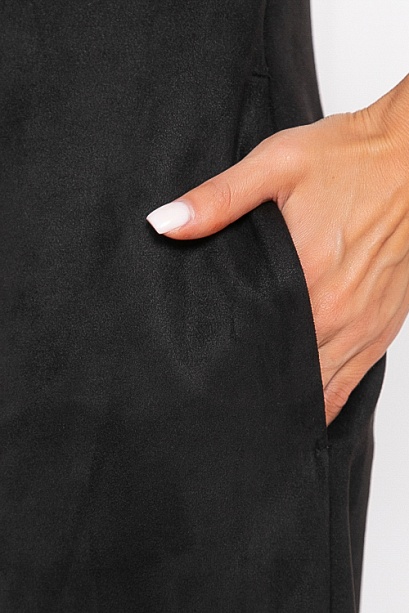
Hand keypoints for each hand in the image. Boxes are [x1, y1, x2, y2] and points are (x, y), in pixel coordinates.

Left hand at [147, 77, 408, 423]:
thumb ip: (218, 199)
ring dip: (294, 401)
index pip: (263, 354)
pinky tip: (308, 400)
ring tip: (261, 414)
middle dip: (260, 394)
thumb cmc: (347, 159)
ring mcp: (366, 324)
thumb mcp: (275, 166)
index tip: (210, 387)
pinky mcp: (385, 321)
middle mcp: (341, 315)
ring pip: (326, 388)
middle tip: (229, 403)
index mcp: (309, 284)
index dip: (235, 376)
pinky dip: (331, 393)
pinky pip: (356, 378)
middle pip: (293, 379)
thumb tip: (164, 223)